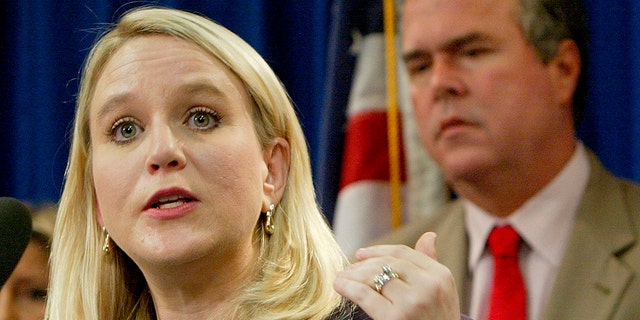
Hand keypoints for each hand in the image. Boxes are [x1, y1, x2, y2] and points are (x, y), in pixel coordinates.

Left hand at [334, 232, 460, 319]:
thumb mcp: (441, 293)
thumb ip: (430, 265)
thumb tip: (429, 236)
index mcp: (441, 275)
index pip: (403, 253)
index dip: (378, 250)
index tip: (360, 254)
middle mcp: (429, 286)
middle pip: (387, 263)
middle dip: (363, 264)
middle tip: (348, 269)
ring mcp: (412, 302)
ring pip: (374, 276)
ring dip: (353, 275)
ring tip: (342, 277)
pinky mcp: (394, 318)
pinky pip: (364, 294)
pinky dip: (348, 287)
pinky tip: (340, 286)